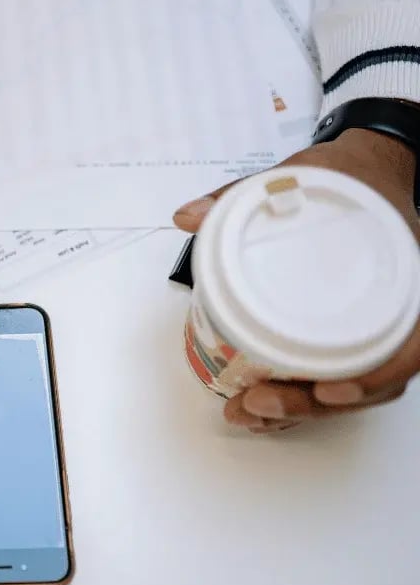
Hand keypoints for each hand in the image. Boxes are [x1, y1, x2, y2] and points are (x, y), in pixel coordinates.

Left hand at [173, 128, 419, 432]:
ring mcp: (383, 326)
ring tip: (250, 412)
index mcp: (406, 275)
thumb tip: (186, 216)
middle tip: (258, 403)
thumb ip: (240, 194)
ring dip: (305, 409)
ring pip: (358, 387)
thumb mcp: (298, 174)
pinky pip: (344, 377)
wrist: (371, 171)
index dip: (376, 375)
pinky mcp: (359, 335)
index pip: (412, 342)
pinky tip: (267, 408)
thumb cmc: (346, 178)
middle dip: (315, 404)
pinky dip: (307, 398)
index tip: (331, 390)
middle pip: (376, 378)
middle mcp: (404, 309)